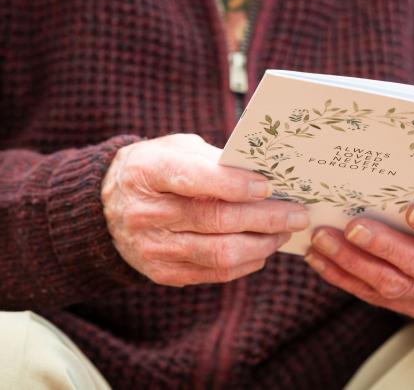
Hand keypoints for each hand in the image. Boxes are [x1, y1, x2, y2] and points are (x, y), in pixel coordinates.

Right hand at [101, 134, 308, 286]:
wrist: (108, 207)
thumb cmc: (157, 169)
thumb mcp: (177, 149)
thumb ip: (214, 159)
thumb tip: (264, 173)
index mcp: (147, 172)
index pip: (192, 179)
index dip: (233, 184)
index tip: (268, 185)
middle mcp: (146, 213)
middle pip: (214, 219)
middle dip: (265, 218)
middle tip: (297, 214)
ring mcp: (152, 247)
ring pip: (219, 252)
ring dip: (262, 244)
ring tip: (284, 232)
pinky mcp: (163, 273)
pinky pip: (215, 273)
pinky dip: (247, 262)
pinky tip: (263, 249)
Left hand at [304, 193, 413, 317]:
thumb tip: (390, 172)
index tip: (411, 212)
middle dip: (384, 247)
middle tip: (352, 226)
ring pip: (392, 286)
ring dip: (353, 262)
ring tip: (323, 239)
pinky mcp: (410, 308)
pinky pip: (372, 296)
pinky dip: (342, 276)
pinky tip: (320, 258)